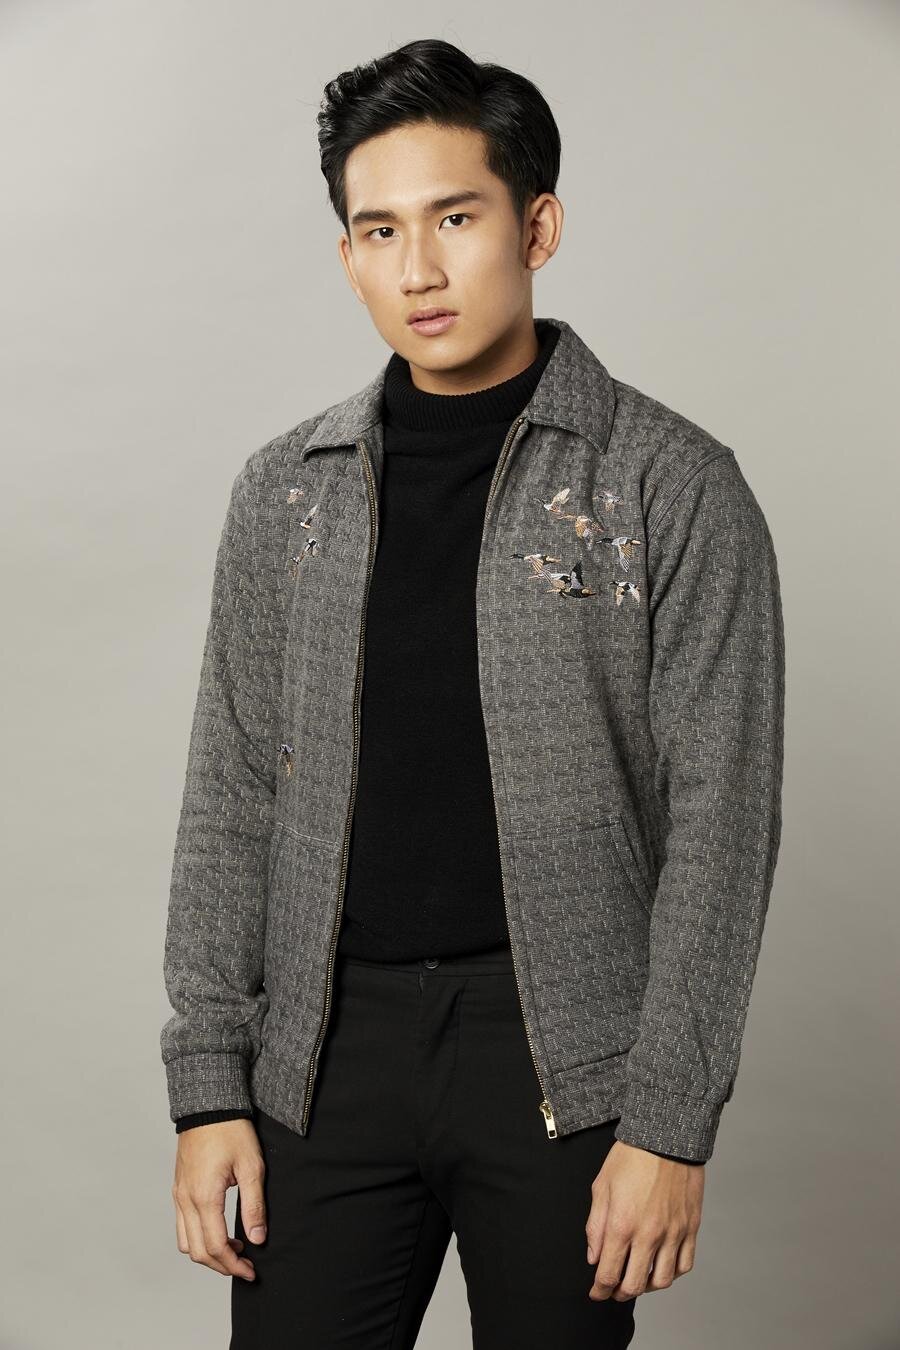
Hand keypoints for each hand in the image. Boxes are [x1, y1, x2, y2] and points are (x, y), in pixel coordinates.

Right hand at [172, 1118, 265, 1280]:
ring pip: (186, 1243)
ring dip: (208, 1254)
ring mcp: (179, 1195)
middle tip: (246, 1266)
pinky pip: (182, 1226)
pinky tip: (219, 1231)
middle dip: (222, 1266)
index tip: (251, 1271)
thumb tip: (258, 1238)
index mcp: (204, 1196)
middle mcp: (186, 1200)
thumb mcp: (251, 1166)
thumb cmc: (231, 1131)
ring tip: (235, 1249)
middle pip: (198, 1252)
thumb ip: (254, 1205)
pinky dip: (198, 1239)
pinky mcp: (178, 1189)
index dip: (233, 1266)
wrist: (209, 1105)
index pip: (215, 1247)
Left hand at [584, 1140, 703, 1300]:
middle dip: (619, 1293)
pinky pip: (684, 1265)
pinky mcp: (690, 1227)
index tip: (597, 1292)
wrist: (666, 1136)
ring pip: (662, 1281)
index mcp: (622, 1224)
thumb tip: (594, 1257)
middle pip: (634, 1285)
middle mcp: (649, 1234)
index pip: (609, 1274)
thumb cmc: (631, 1156)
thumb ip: (595, 1226)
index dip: (600, 1290)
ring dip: (647, 1286)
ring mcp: (673, 1233)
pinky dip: (672, 1273)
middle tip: (614, 1290)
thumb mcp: (602, 1186)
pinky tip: (662, 1267)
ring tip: (638, 1279)